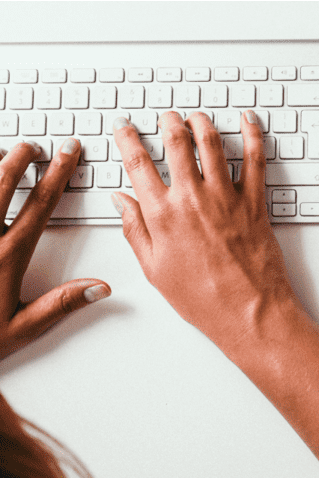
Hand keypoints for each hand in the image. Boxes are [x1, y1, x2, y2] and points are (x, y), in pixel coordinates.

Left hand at [0, 140, 109, 359]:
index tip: (67, 153)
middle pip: (1, 183)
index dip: (57, 174)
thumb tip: (101, 287)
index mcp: (7, 256)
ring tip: (1, 153)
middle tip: (31, 145)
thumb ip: (61, 304)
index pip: (39, 204)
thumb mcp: (21, 327)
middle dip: (19, 158)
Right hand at [111, 111, 299, 347]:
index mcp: (162, 215)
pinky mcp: (255, 202)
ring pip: (212, 143)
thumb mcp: (154, 269)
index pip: (138, 163)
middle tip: (165, 116)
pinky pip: (255, 159)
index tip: (124, 126)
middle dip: (168, 123)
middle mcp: (193, 199)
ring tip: (196, 117)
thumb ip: (135, 230)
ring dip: (202, 122)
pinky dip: (253, 134)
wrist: (249, 311)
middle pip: (177, 143)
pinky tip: (248, 120)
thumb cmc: (203, 298)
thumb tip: (120, 201)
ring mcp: (227, 197)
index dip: (127, 139)